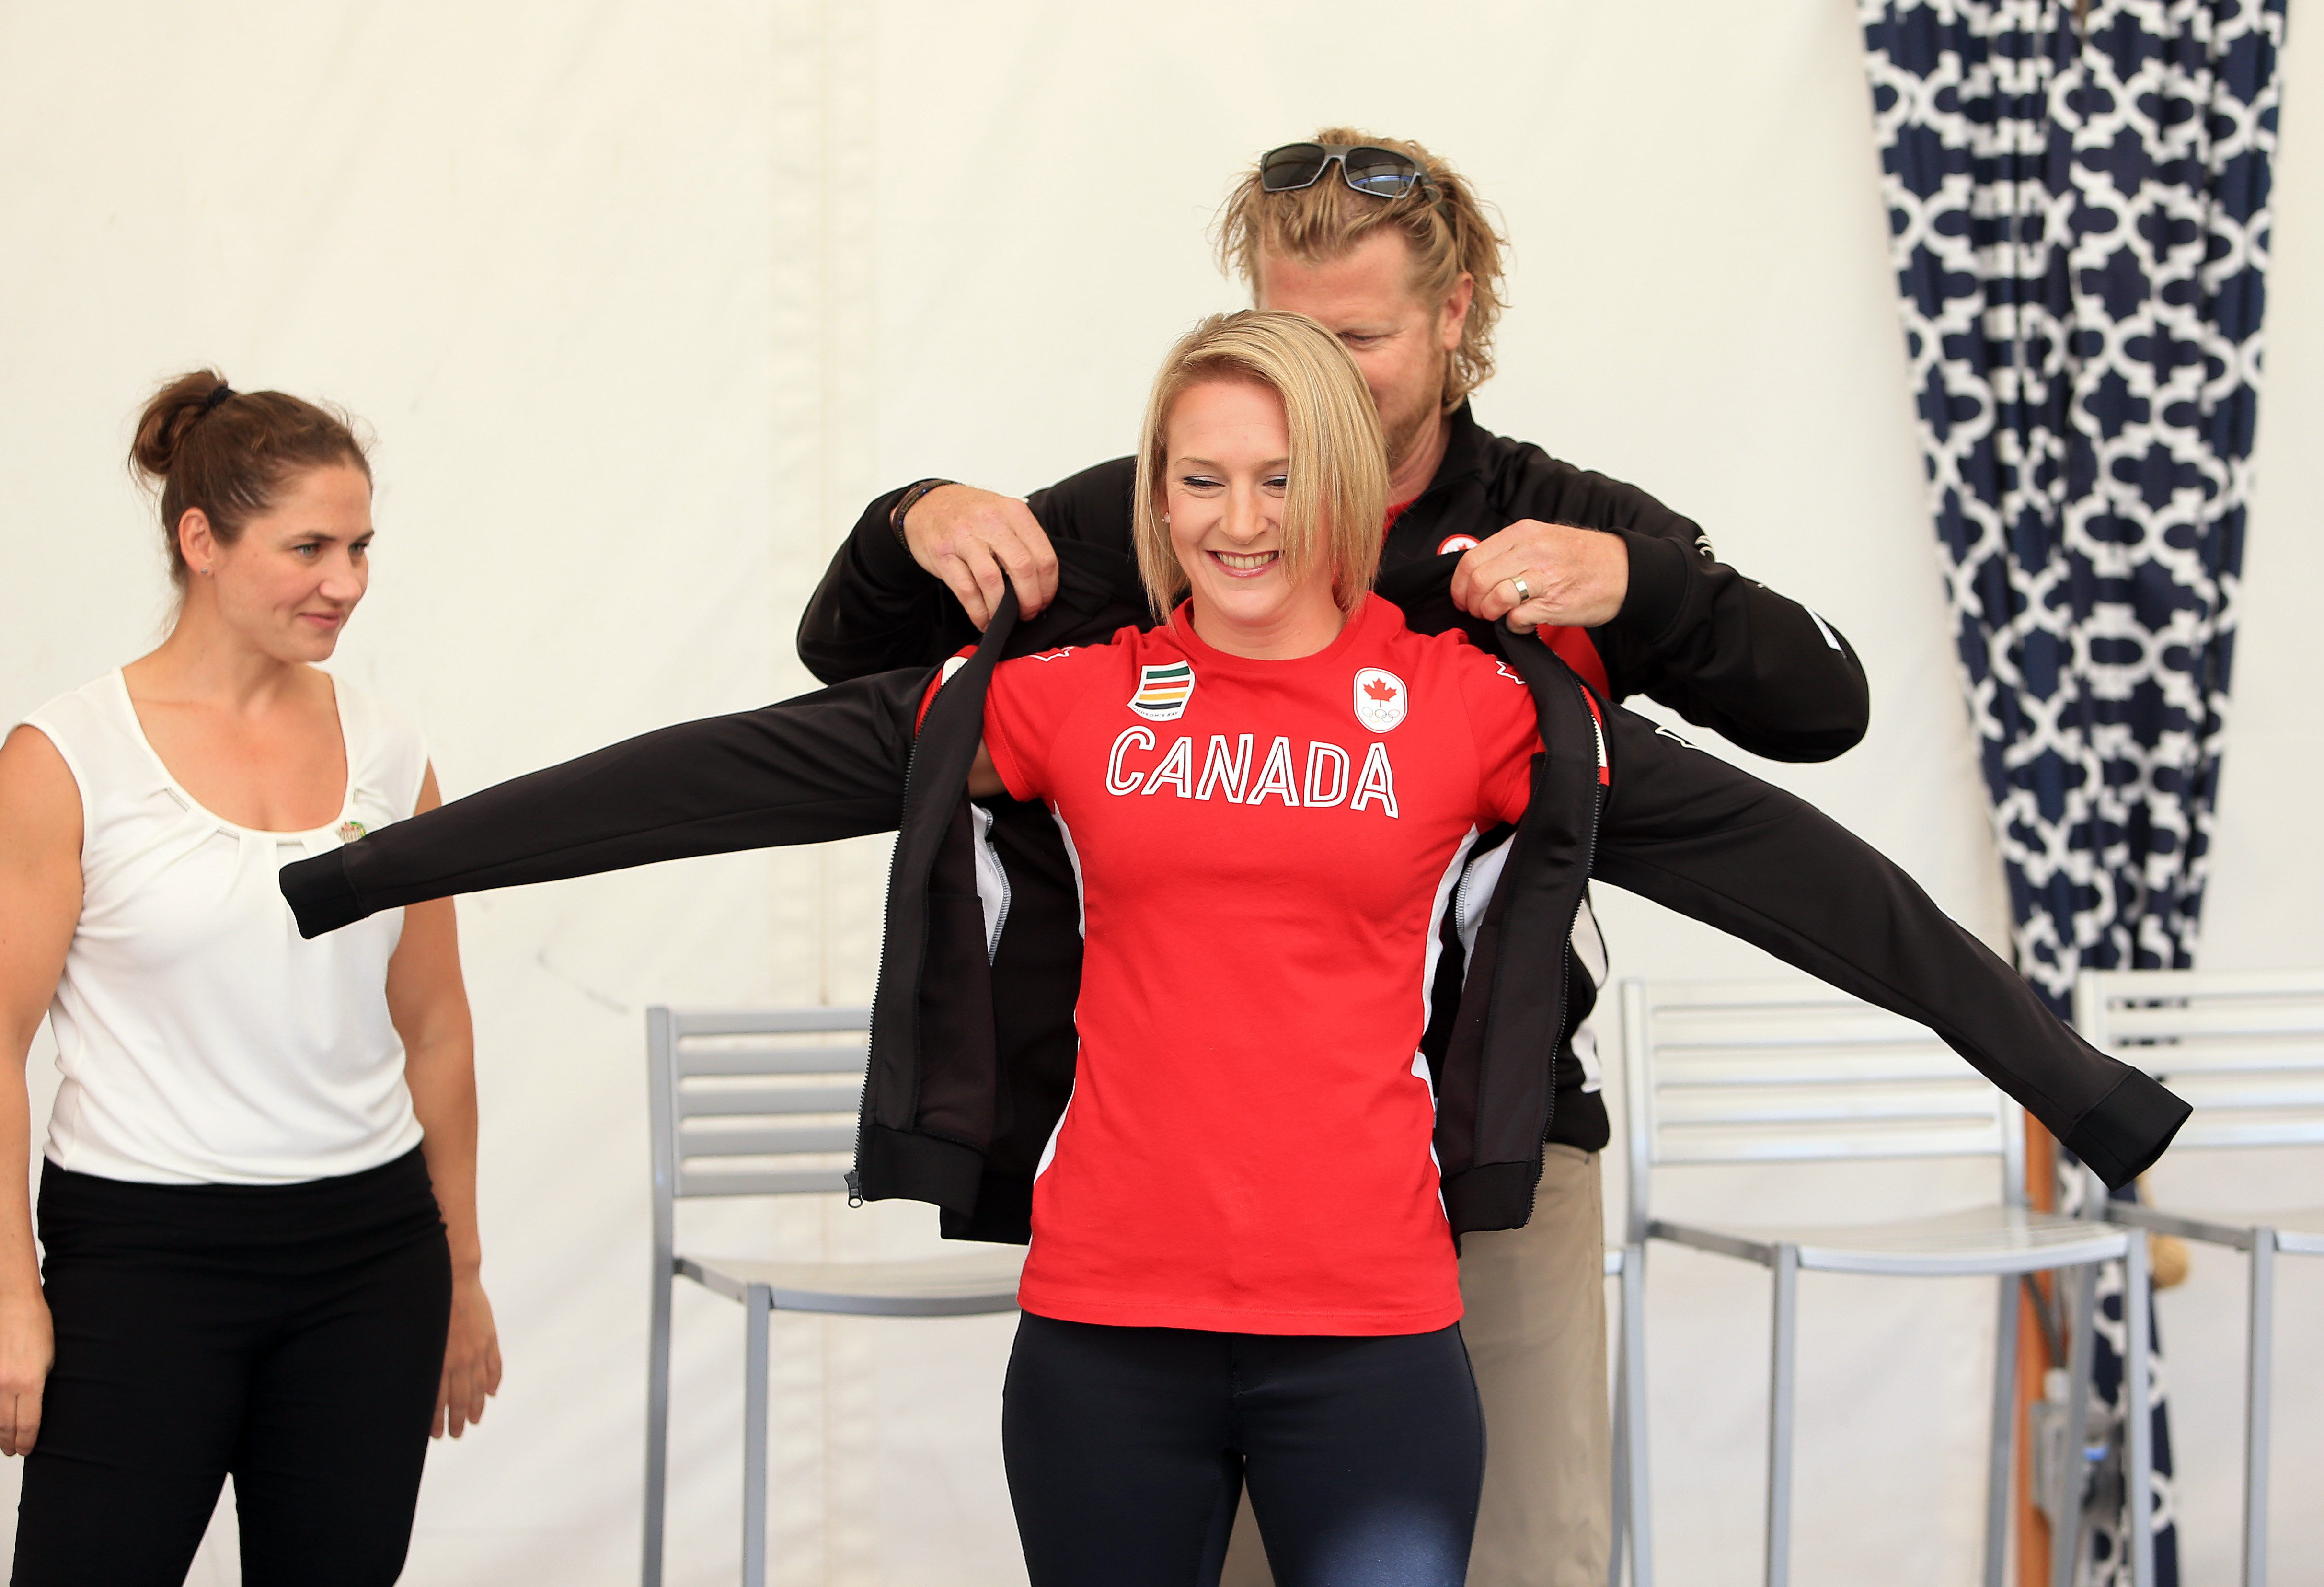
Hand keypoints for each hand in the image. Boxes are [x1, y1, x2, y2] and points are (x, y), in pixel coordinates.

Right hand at [0, 1285, 52, 1456]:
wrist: (14, 1303)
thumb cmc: (36, 1327)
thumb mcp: (49, 1361)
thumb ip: (39, 1386)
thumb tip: (34, 1407)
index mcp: (30, 1382)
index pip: (27, 1424)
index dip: (27, 1441)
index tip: (27, 1449)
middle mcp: (6, 1384)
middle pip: (6, 1425)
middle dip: (10, 1442)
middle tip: (13, 1451)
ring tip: (3, 1442)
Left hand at [434, 1271, 501, 1439]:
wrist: (453, 1277)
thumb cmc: (427, 1305)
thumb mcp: (416, 1337)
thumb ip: (420, 1362)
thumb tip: (420, 1388)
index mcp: (439, 1361)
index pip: (438, 1400)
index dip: (437, 1419)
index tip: (436, 1434)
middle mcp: (459, 1359)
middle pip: (460, 1399)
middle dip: (457, 1420)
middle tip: (456, 1434)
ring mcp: (477, 1349)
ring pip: (478, 1387)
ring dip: (476, 1407)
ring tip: (474, 1421)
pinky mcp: (489, 1337)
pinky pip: (494, 1366)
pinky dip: (494, 1381)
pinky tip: (492, 1393)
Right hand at [901, 485, 1059, 629]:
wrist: (926, 503)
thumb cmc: (967, 512)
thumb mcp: (1002, 514)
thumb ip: (1022, 540)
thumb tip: (1041, 581)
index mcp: (1013, 512)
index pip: (1044, 554)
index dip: (1048, 585)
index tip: (1045, 599)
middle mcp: (991, 521)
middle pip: (1023, 568)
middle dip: (1029, 599)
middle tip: (1028, 612)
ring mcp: (964, 537)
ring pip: (993, 581)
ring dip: (1002, 609)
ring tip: (1004, 618)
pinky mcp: (943, 555)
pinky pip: (966, 590)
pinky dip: (978, 612)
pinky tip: (984, 619)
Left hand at [1448, 520, 1629, 634]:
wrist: (1624, 570)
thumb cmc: (1582, 558)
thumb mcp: (1543, 539)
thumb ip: (1510, 551)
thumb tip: (1477, 572)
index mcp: (1523, 533)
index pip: (1471, 559)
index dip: (1460, 585)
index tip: (1463, 597)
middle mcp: (1531, 551)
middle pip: (1477, 581)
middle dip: (1472, 603)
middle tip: (1480, 611)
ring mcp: (1544, 578)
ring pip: (1494, 598)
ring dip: (1490, 614)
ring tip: (1500, 616)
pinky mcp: (1554, 604)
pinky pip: (1516, 619)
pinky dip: (1513, 626)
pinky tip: (1523, 623)